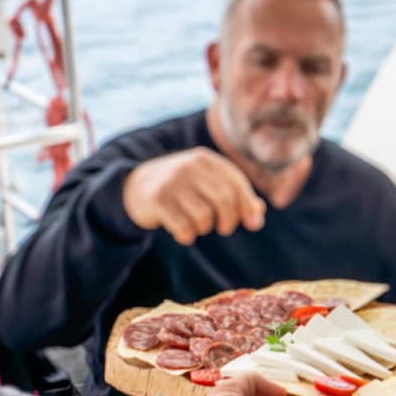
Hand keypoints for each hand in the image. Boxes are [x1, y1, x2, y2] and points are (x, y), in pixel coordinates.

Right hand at [123, 147, 266, 245]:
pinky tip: (183, 232)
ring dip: (205, 228)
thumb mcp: (208, 185)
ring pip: (204, 215)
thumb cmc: (183, 189)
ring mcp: (171, 181)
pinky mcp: (157, 199)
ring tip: (197, 225)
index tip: (253, 224)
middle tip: (223, 228)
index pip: (236, 183)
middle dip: (229, 220)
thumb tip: (258, 216)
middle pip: (223, 199)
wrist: (136, 187)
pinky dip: (187, 235)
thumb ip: (236, 197)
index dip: (248, 206)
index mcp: (206, 159)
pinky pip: (183, 226)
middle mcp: (189, 166)